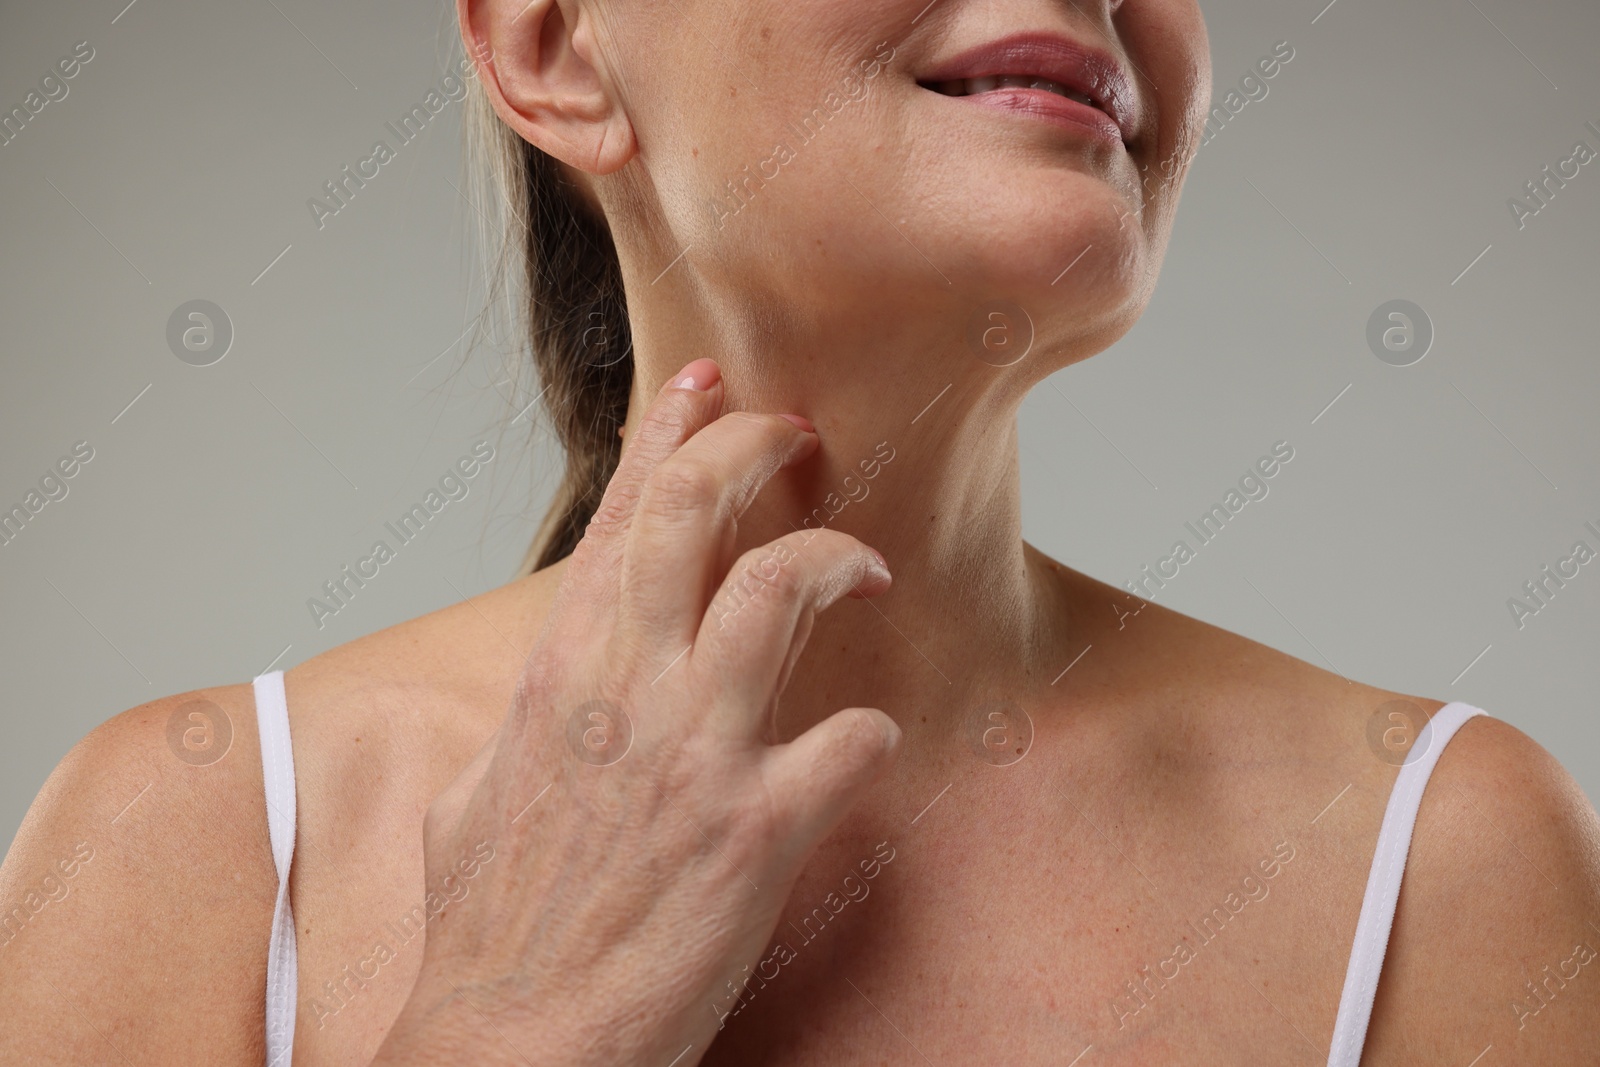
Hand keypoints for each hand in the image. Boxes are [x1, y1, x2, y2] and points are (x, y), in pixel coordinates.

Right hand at [372, 358, 899, 1065]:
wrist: (506, 1050)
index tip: (709, 380)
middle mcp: (627, 692)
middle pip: (700, 511)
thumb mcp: (470, 806)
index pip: (618, 515)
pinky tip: (872, 746)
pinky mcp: (756, 829)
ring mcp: (693, 753)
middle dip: (759, 446)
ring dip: (839, 560)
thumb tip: (543, 711)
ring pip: (785, 588)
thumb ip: (516, 736)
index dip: (670, 431)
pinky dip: (874, 734)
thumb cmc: (486, 938)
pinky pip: (852, 741)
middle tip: (801, 435)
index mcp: (559, 677)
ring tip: (866, 566)